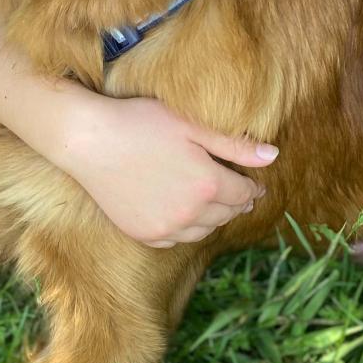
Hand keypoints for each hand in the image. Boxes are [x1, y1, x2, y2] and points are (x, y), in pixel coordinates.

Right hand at [56, 94, 276, 246]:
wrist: (89, 140)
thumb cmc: (140, 123)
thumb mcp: (192, 125)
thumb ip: (235, 145)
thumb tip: (273, 157)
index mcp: (208, 185)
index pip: (244, 194)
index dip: (251, 186)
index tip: (252, 181)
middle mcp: (190, 214)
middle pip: (226, 215)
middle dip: (233, 202)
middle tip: (233, 190)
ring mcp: (165, 228)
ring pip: (202, 230)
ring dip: (211, 217)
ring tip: (207, 200)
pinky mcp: (143, 234)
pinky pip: (175, 239)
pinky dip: (183, 228)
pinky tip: (179, 212)